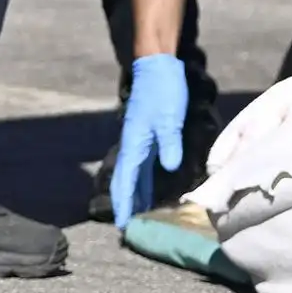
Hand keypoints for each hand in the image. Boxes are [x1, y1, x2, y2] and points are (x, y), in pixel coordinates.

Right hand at [111, 54, 189, 227]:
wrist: (158, 66)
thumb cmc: (164, 91)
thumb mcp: (170, 119)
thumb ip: (169, 145)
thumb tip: (168, 169)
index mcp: (134, 143)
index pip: (125, 180)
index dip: (123, 203)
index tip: (121, 225)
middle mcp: (132, 144)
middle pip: (125, 180)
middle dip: (125, 203)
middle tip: (128, 226)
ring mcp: (138, 138)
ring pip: (133, 172)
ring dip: (135, 192)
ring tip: (138, 213)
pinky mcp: (147, 133)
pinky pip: (142, 163)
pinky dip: (143, 178)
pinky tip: (150, 186)